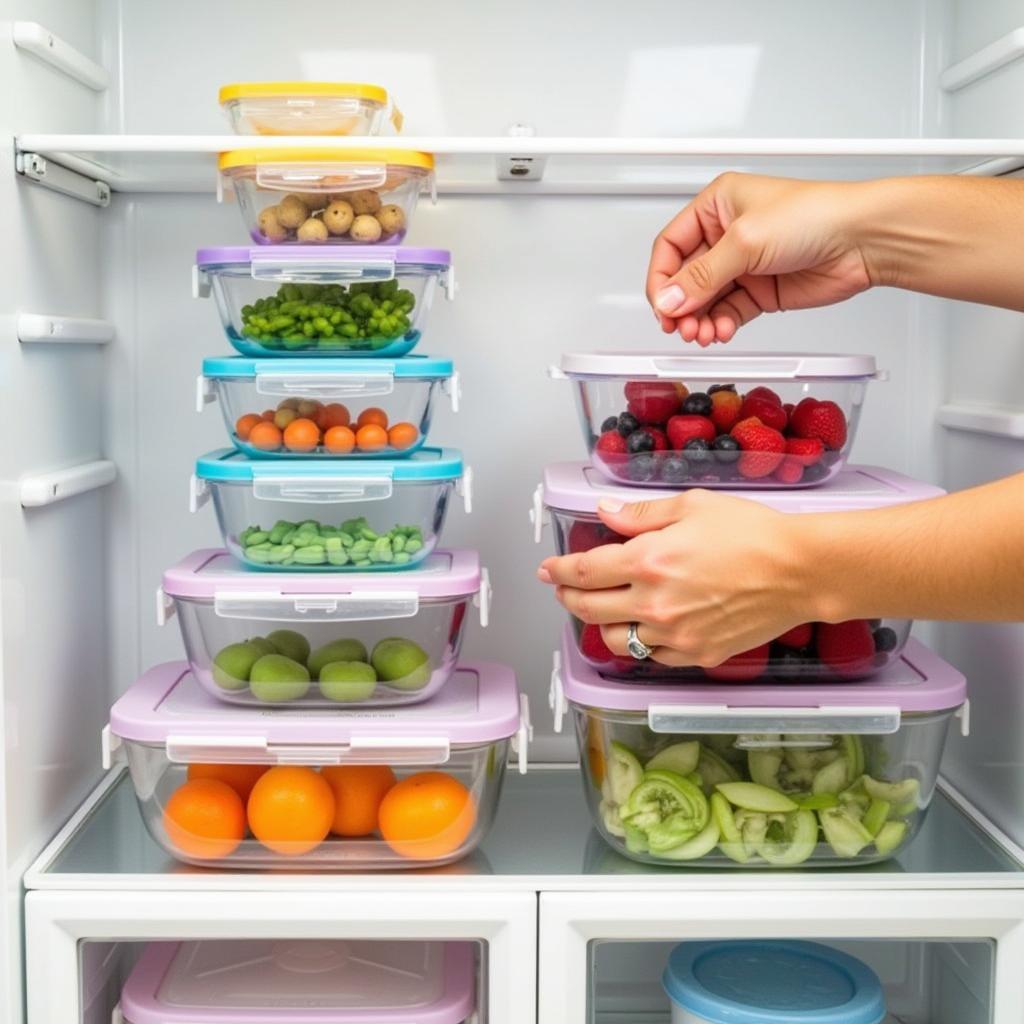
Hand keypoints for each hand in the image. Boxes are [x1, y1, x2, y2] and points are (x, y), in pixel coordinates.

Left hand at [537, 490, 813, 666]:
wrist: (800, 571)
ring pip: (616, 640)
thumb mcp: (692, 506)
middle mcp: (654, 602)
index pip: (584, 571)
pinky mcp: (696, 655)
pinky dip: (642, 642)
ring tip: (605, 609)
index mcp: (648, 560)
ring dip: (602, 624)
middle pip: (589, 609)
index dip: (559, 571)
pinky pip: (652, 656)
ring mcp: (674, 635)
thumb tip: (605, 513)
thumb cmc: (752, 532)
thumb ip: (641, 514)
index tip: (548, 570)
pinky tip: (646, 626)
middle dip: (568, 597)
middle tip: (564, 589)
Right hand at [646, 173, 873, 345]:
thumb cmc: (816, 215)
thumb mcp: (746, 241)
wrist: (863, 239)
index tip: (663, 305)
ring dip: (699, 320)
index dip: (661, 279)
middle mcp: (727, 235)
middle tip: (680, 326)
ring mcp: (744, 265)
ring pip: (705, 300)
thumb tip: (669, 300)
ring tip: (703, 333)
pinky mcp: (760, 291)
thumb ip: (702, 276)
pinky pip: (728, 313)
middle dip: (681, 305)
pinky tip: (722, 331)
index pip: (670, 246)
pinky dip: (721, 325)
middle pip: (685, 278)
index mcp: (717, 206)